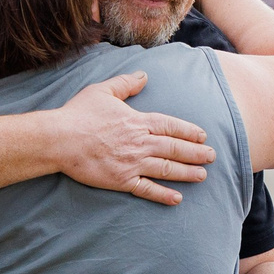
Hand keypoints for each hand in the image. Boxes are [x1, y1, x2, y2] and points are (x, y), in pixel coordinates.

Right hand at [56, 71, 216, 204]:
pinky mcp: (122, 180)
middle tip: (212, 157)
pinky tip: (177, 199)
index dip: (189, 131)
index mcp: (138, 121)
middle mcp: (141, 143)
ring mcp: (133, 163)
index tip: (203, 136)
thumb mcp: (103, 90)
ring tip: (202, 176)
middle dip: (196, 153)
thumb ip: (126, 83)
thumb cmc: (79, 114)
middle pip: (175, 148)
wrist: (60, 139)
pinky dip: (163, 195)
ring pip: (167, 169)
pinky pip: (147, 189)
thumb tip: (144, 74)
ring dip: (187, 173)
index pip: (171, 126)